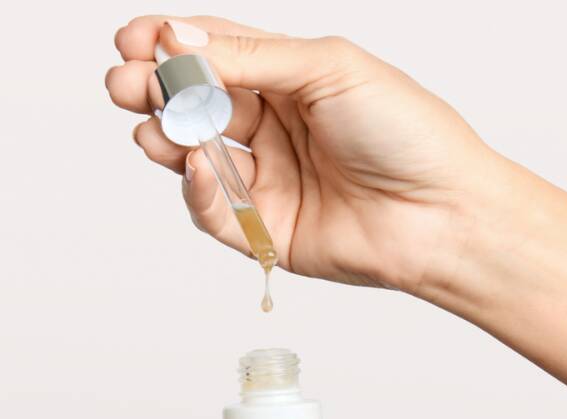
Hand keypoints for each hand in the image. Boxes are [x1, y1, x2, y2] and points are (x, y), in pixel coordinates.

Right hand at [106, 16, 566, 400]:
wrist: (442, 214)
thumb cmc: (407, 134)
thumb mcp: (329, 69)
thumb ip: (253, 57)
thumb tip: (179, 38)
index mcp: (294, 81)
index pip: (219, 57)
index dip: (172, 47)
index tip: (133, 39)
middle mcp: (278, 130)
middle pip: (199, 107)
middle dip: (156, 93)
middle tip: (124, 84)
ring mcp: (272, 182)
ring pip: (199, 159)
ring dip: (168, 139)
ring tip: (154, 126)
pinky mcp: (269, 231)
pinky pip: (217, 212)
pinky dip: (197, 190)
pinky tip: (193, 166)